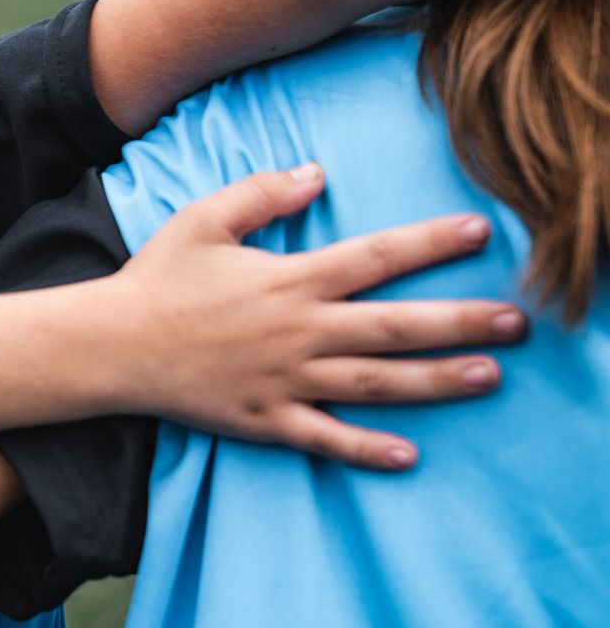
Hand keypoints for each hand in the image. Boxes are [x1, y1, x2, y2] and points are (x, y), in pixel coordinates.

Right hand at [104, 163, 522, 469]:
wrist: (109, 345)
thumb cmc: (155, 279)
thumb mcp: (202, 219)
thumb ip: (262, 192)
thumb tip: (317, 172)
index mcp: (287, 278)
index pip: (374, 257)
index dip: (430, 242)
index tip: (480, 230)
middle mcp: (296, 330)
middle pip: (394, 326)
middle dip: (460, 321)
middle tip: (517, 320)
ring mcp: (284, 379)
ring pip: (375, 383)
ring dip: (437, 382)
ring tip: (489, 376)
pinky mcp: (264, 418)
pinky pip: (324, 437)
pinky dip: (366, 449)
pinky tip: (408, 455)